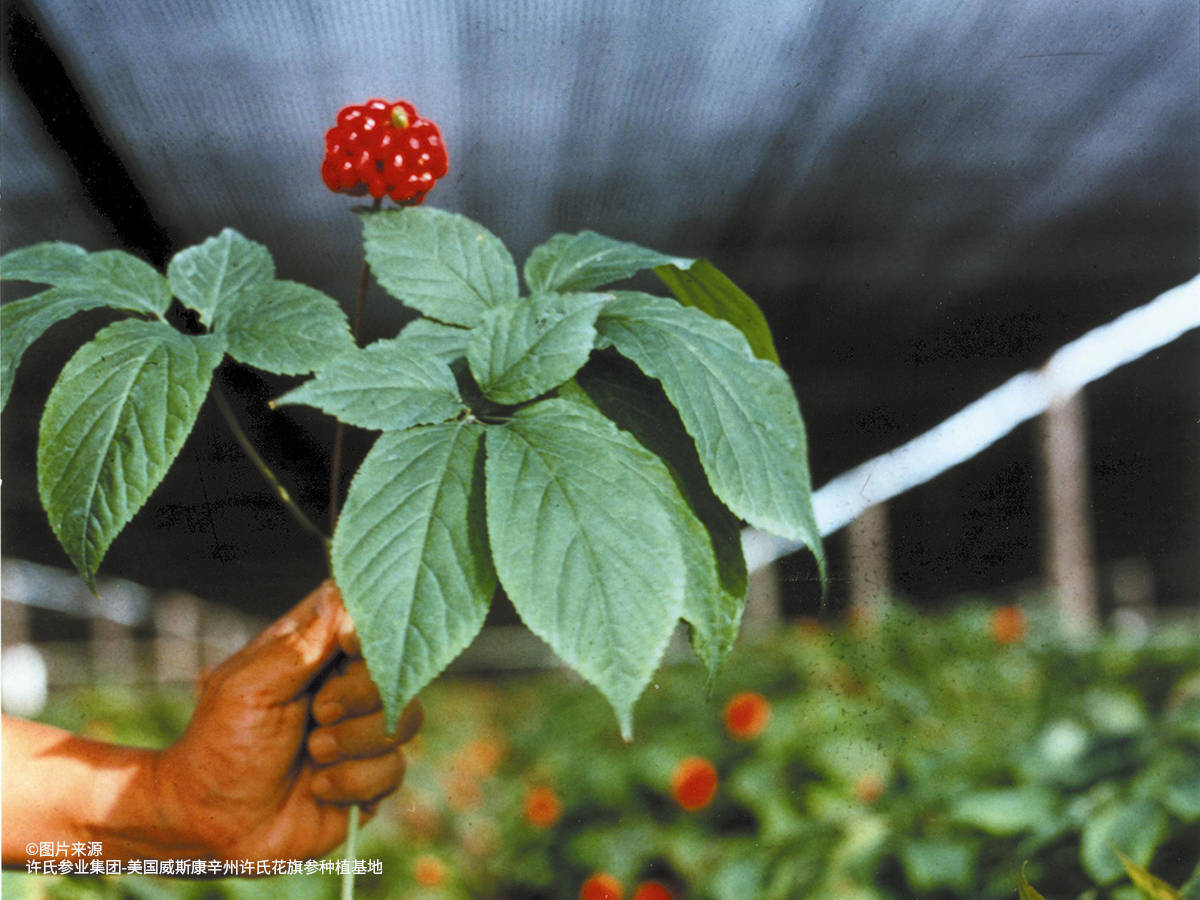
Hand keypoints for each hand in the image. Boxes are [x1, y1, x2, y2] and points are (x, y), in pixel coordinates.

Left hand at [155, 580, 421, 860]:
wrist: (213, 825)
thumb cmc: (219, 744)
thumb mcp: (250, 685)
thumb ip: (303, 643)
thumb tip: (342, 593)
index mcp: (315, 650)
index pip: (364, 614)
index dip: (369, 626)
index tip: (348, 646)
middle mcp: (346, 684)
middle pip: (396, 668)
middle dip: (358, 695)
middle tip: (317, 713)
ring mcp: (362, 730)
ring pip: (405, 718)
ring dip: (355, 741)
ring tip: (313, 754)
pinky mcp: (371, 776)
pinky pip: (394, 768)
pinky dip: (353, 781)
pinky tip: (319, 789)